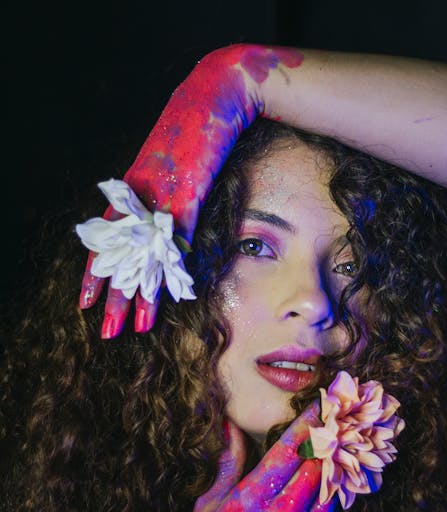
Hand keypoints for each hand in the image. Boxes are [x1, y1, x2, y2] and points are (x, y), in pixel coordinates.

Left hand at [79, 45, 303, 337]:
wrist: (214, 96)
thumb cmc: (193, 130)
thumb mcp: (170, 165)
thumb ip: (161, 194)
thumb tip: (164, 224)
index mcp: (130, 191)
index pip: (103, 240)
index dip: (94, 272)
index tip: (85, 301)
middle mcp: (138, 197)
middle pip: (118, 257)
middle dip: (111, 298)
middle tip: (103, 332)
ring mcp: (160, 197)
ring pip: (142, 257)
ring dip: (138, 297)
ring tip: (132, 328)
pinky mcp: (185, 193)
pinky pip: (173, 241)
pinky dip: (171, 270)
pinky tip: (168, 295)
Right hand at [167, 403, 341, 511]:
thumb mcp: (208, 508)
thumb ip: (227, 465)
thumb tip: (231, 427)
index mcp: (250, 500)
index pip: (289, 449)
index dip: (309, 422)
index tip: (323, 404)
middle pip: (318, 465)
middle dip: (327, 441)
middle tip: (334, 425)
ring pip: (332, 490)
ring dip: (333, 470)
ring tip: (334, 455)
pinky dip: (332, 504)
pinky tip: (325, 495)